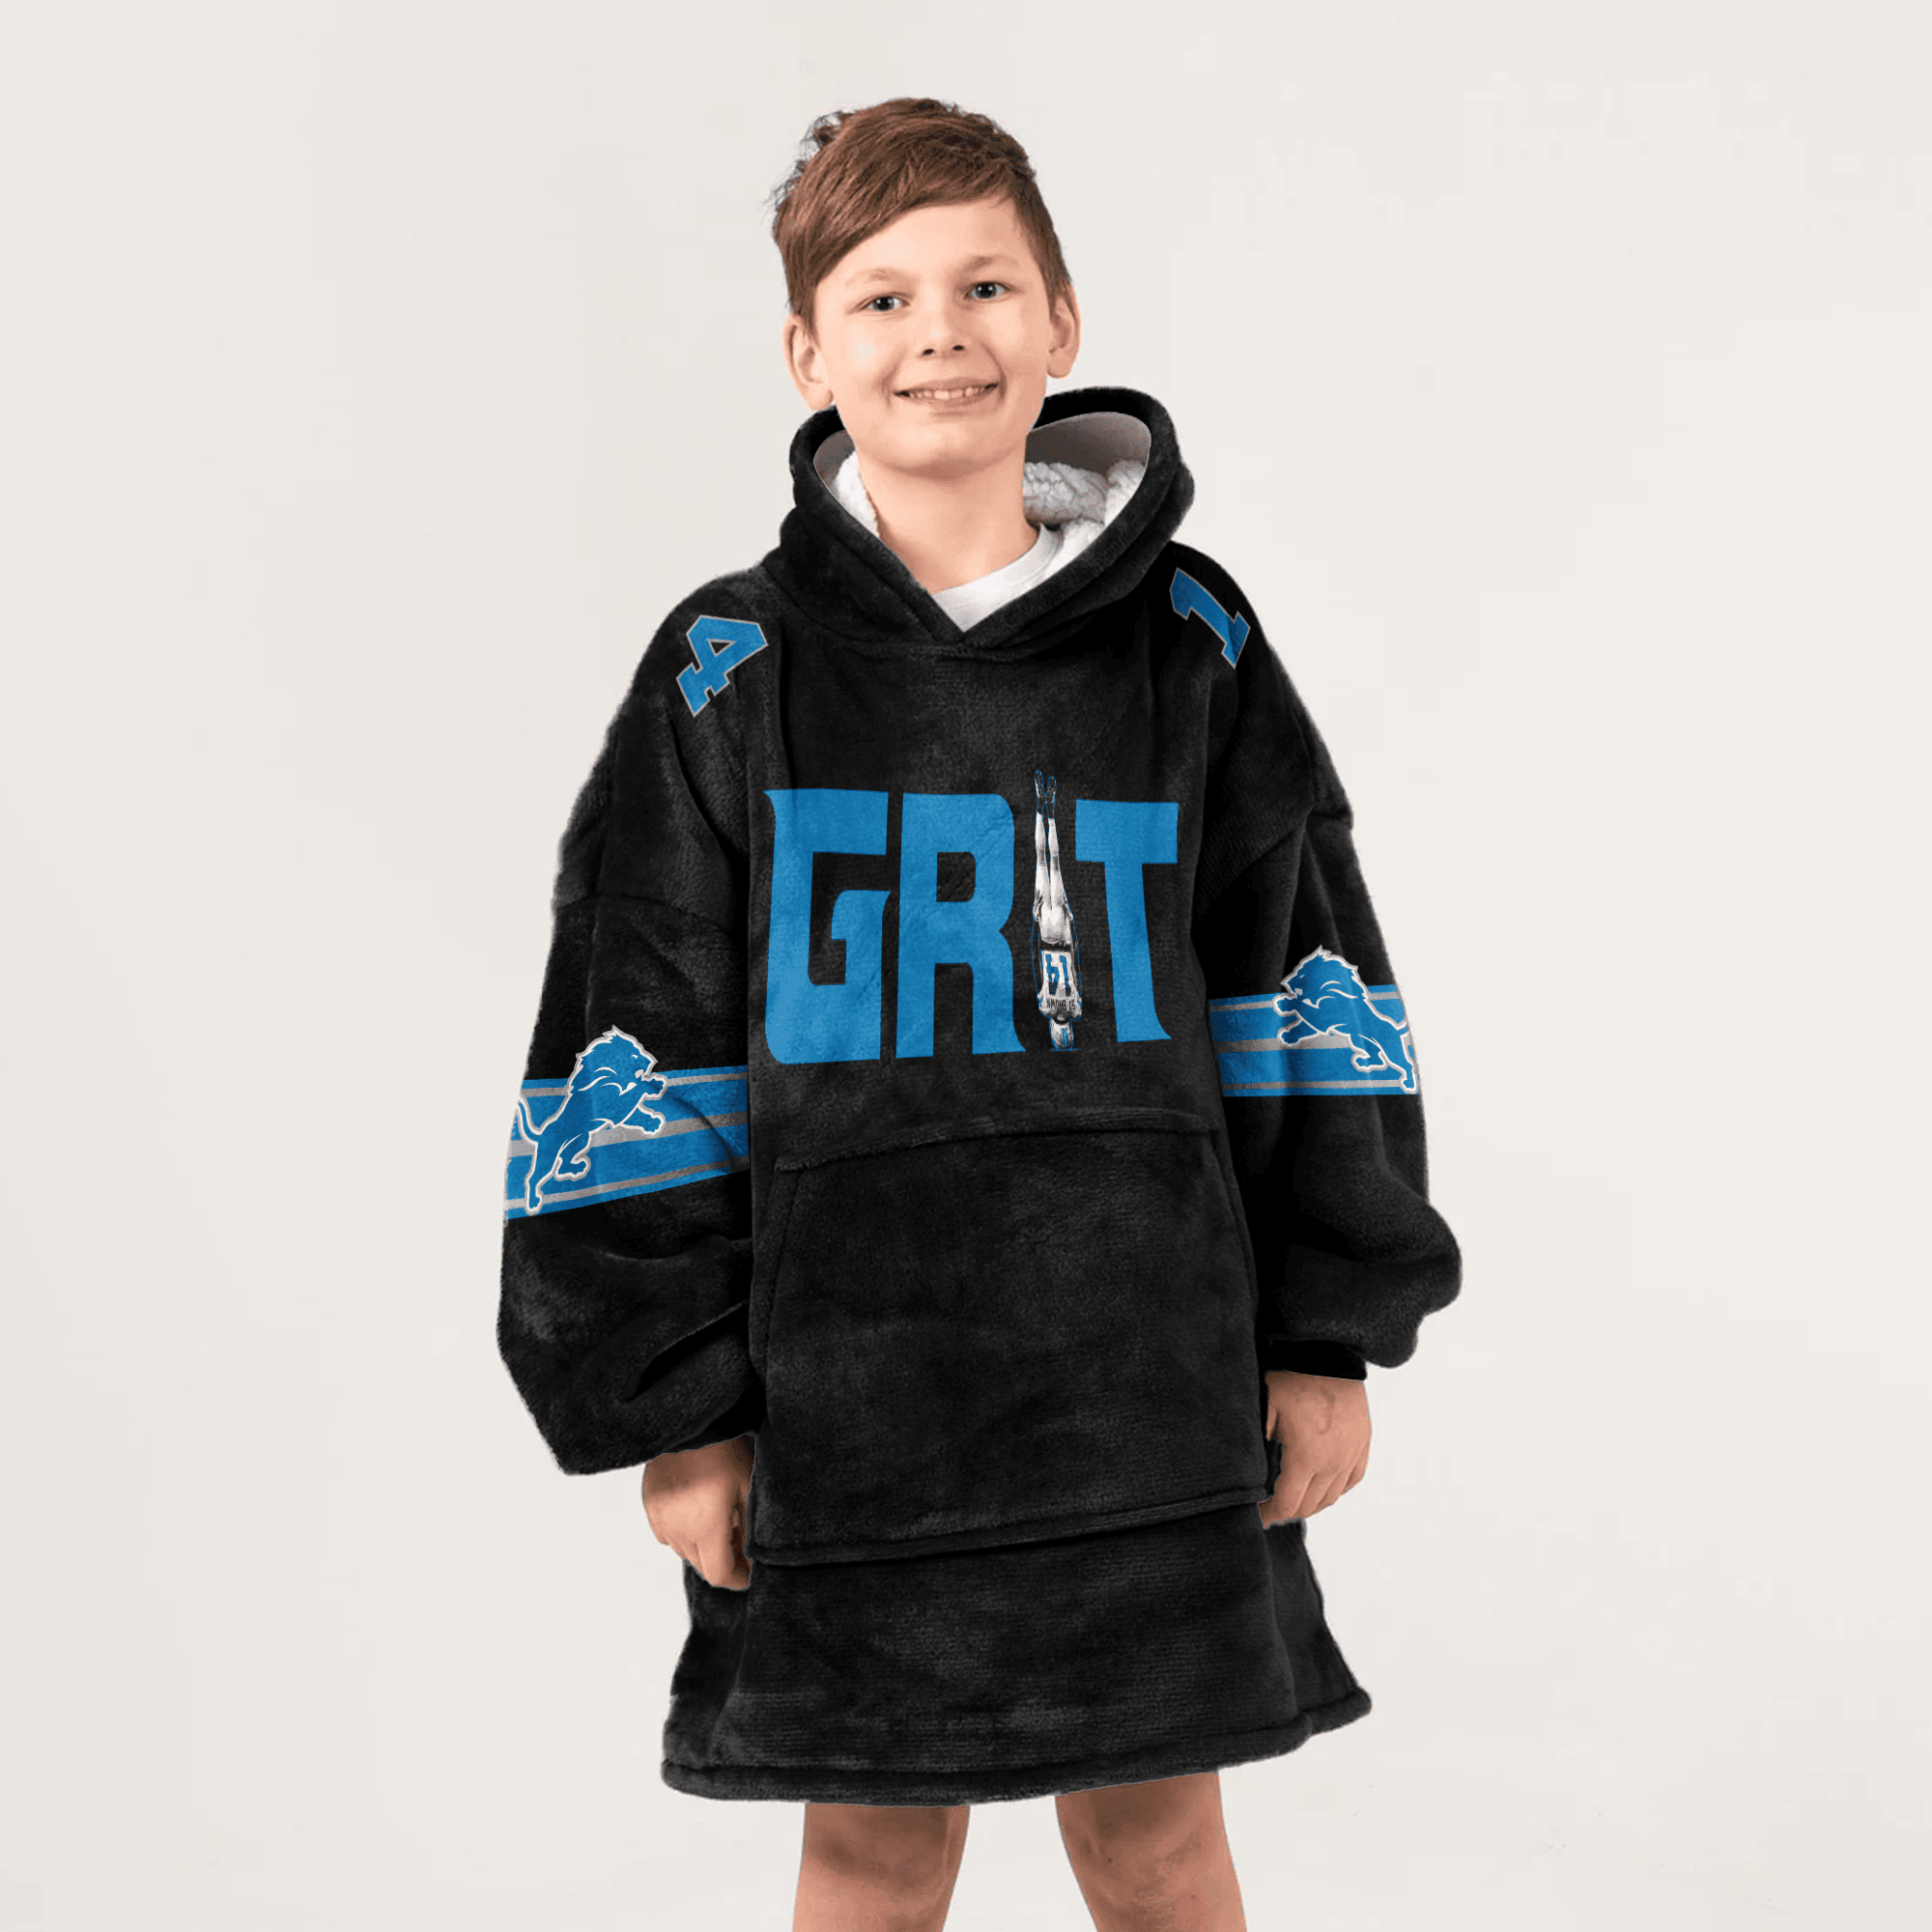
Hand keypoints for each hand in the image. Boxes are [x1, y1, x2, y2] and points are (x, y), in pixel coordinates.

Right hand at [642, 1435, 754, 1588]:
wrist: (689, 1423)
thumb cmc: (724, 1451)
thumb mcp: (748, 1489)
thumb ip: (751, 1530)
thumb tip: (754, 1557)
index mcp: (705, 1528)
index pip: (719, 1575)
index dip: (739, 1578)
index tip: (751, 1573)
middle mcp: (678, 1530)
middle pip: (702, 1566)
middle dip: (723, 1561)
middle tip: (742, 1545)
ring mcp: (661, 1519)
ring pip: (684, 1550)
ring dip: (703, 1547)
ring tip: (721, 1522)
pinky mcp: (650, 1506)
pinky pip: (668, 1533)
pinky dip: (684, 1532)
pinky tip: (698, 1511)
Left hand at [1259, 1369, 1369, 1524]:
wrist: (1328, 1355)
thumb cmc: (1292, 1379)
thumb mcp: (1265, 1411)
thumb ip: (1258, 1445)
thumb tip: (1248, 1474)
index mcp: (1306, 1458)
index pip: (1288, 1505)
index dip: (1270, 1515)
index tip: (1258, 1516)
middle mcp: (1332, 1463)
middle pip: (1309, 1506)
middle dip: (1287, 1509)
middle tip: (1270, 1506)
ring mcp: (1351, 1455)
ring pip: (1331, 1497)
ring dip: (1311, 1502)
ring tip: (1292, 1496)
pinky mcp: (1363, 1444)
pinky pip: (1351, 1479)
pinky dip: (1335, 1488)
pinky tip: (1321, 1484)